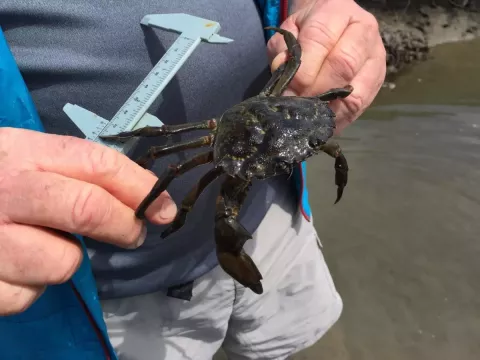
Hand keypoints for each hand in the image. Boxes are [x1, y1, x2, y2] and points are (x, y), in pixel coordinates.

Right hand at [0, 128, 175, 314]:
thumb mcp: (24, 159)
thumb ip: (77, 172)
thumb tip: (145, 200)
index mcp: (22, 153)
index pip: (96, 163)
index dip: (139, 187)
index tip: (162, 208)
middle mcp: (4, 191)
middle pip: (87, 209)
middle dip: (124, 226)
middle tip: (133, 233)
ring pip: (62, 263)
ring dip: (63, 259)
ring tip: (39, 244)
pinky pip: (27, 296)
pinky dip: (30, 286)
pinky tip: (11, 266)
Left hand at [267, 0, 386, 132]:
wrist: (335, 26)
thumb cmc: (308, 29)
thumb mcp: (290, 32)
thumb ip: (283, 50)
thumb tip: (283, 75)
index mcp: (337, 12)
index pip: (321, 41)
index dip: (303, 71)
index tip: (287, 93)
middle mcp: (364, 31)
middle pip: (343, 66)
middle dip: (316, 92)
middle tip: (297, 109)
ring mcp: (376, 57)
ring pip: (356, 91)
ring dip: (329, 111)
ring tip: (309, 121)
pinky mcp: (379, 80)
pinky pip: (361, 106)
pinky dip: (339, 119)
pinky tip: (322, 125)